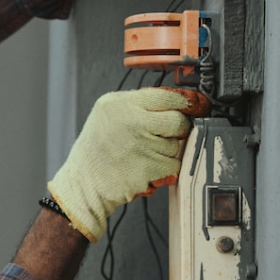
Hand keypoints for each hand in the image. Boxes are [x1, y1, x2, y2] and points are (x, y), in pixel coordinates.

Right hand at [48, 88, 209, 242]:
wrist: (83, 184)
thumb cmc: (96, 151)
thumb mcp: (107, 115)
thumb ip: (138, 104)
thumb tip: (178, 102)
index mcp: (118, 104)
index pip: (166, 96)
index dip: (187, 102)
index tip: (197, 106)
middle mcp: (130, 122)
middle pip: (178, 120)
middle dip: (178, 130)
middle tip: (164, 136)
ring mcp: (140, 146)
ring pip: (177, 145)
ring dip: (168, 152)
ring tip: (144, 155)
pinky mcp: (148, 168)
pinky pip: (174, 165)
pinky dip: (166, 169)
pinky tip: (147, 168)